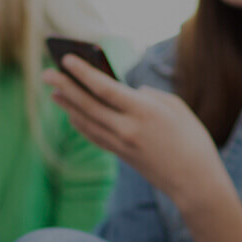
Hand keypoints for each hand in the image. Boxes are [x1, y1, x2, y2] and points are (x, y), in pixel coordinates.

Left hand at [41, 56, 225, 205]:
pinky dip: (80, 124)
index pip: (104, 87)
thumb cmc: (193, 140)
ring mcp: (121, 144)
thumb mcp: (177, 108)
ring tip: (54, 92)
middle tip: (46, 73)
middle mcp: (127, 127)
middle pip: (88, 104)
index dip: (82, 72)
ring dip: (68, 105)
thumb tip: (131, 91)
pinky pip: (94, 136)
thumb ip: (151, 95)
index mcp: (144, 110)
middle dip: (65, 86)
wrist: (195, 182)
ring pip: (86, 121)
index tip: (66, 59)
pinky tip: (71, 115)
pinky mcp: (121, 155)